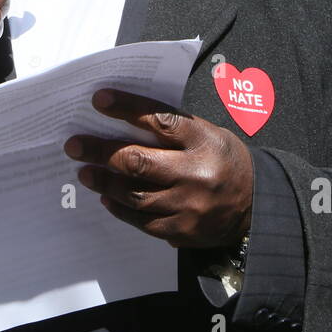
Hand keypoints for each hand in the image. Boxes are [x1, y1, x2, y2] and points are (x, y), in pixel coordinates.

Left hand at [64, 88, 254, 248]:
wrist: (257, 204)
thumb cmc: (224, 160)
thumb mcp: (208, 134)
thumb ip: (172, 130)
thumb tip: (123, 121)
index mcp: (203, 140)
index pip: (159, 120)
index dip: (126, 108)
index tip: (99, 100)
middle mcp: (196, 174)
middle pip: (138, 162)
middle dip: (100, 152)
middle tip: (75, 146)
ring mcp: (188, 206)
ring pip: (134, 195)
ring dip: (105, 183)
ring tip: (85, 173)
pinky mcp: (183, 231)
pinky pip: (142, 221)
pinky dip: (121, 209)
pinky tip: (107, 199)